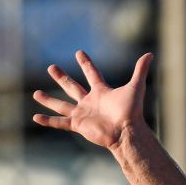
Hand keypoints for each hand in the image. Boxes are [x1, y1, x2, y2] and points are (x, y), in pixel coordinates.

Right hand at [32, 51, 151, 150]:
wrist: (125, 131)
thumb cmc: (131, 111)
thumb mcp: (135, 87)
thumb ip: (140, 70)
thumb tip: (150, 54)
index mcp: (101, 91)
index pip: (92, 74)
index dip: (86, 63)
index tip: (79, 53)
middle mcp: (89, 101)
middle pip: (72, 86)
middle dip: (61, 77)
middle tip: (51, 67)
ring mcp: (82, 113)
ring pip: (61, 104)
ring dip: (48, 99)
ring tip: (35, 93)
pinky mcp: (78, 124)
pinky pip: (60, 122)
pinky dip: (48, 121)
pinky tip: (35, 118)